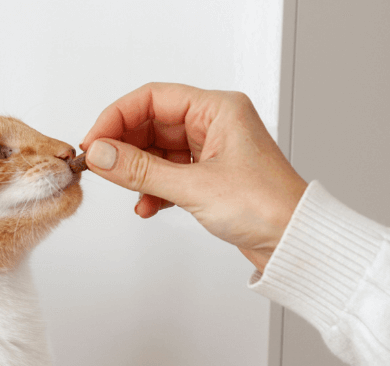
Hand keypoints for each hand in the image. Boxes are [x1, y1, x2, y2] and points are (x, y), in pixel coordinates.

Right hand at [81, 83, 307, 271]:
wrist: (295, 243)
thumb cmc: (267, 207)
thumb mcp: (194, 187)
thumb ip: (141, 170)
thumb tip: (102, 154)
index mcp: (218, 109)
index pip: (153, 98)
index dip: (117, 117)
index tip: (94, 142)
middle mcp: (214, 124)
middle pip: (151, 123)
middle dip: (124, 147)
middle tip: (100, 167)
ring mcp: (211, 151)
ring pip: (156, 151)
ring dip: (137, 172)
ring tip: (126, 191)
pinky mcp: (208, 177)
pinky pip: (167, 174)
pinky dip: (153, 189)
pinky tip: (147, 206)